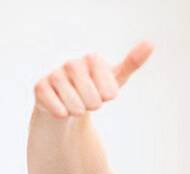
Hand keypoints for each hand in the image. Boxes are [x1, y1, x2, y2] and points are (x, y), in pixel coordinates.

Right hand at [33, 41, 153, 118]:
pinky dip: (63, 114)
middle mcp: (72, 63)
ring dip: (79, 111)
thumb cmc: (95, 88)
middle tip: (88, 99)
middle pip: (93, 100)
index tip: (104, 92)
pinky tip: (61, 106)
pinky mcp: (40, 87)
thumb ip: (132, 62)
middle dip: (94, 106)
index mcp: (93, 59)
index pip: (110, 91)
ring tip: (76, 102)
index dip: (108, 96)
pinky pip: (59, 111)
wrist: (68, 101)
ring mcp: (54, 74)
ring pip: (76, 107)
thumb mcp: (116, 78)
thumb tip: (150, 43)